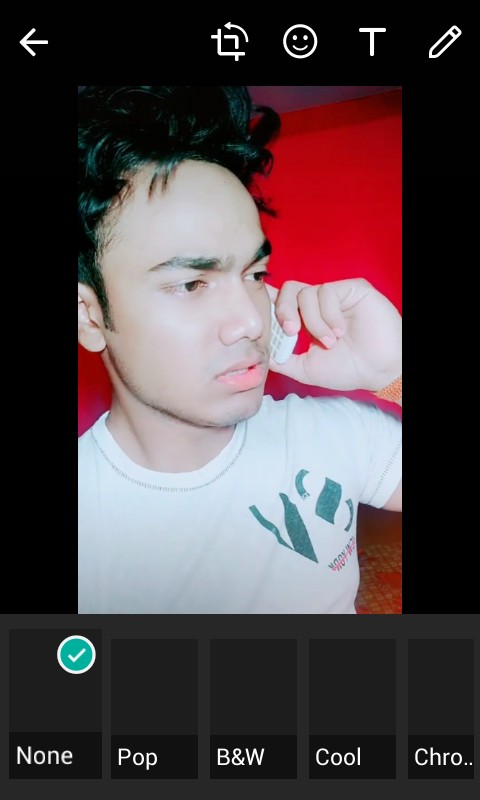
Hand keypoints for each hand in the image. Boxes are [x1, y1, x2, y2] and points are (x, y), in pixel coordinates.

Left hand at [267, 279, 401, 391]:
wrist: (379, 371)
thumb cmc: (348, 369)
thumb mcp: (306, 368)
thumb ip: (282, 360)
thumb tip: (258, 353)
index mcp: (306, 318)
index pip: (281, 301)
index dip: (269, 306)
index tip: (261, 322)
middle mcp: (319, 304)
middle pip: (288, 290)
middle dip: (283, 311)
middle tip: (292, 332)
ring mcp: (335, 295)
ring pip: (306, 293)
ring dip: (313, 322)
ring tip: (330, 342)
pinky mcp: (352, 288)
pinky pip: (327, 292)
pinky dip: (328, 315)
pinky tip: (340, 332)